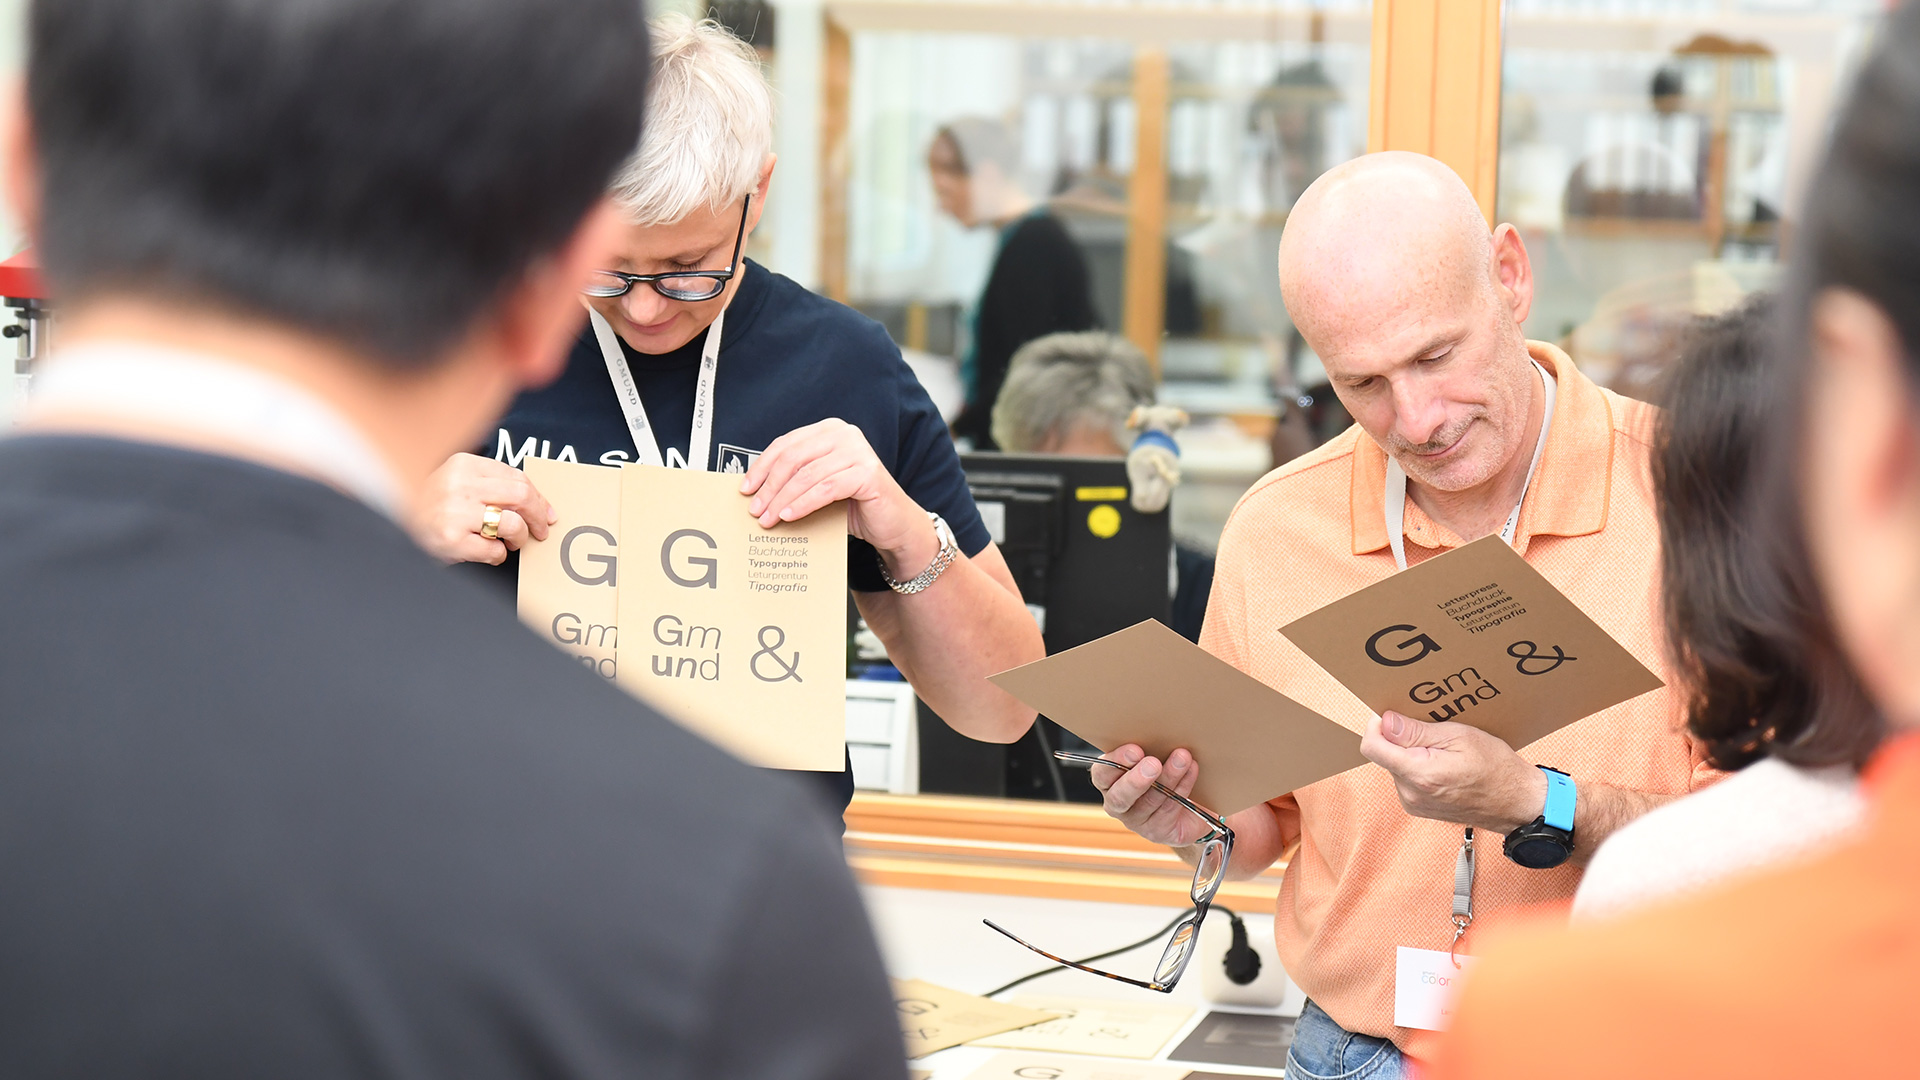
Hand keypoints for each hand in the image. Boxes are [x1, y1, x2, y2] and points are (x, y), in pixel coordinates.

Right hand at [411, 452, 555, 564]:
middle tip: (541, 530)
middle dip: (539, 516)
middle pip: (521, 496)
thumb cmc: (430, 503)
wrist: (392, 521)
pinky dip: (499, 554)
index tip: (547, 512)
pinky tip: (490, 551)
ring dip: (519, 537)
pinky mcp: (453, 541)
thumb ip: (490, 484)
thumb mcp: (456, 480)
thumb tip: (536, 502)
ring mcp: (455, 513)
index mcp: (464, 465)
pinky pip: (495, 550)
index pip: (516, 477)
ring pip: (513, 524)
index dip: (539, 497)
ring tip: (512, 542)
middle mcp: (460, 486)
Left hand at [739, 418, 936, 572]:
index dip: (761, 467)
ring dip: (782, 499)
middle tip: (754, 509)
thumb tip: (754, 492)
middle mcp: (844, 434)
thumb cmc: (854, 505)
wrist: (893, 524)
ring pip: (807, 475)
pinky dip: (803, 503)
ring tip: (767, 519)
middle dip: (769, 486)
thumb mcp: (819, 486)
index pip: (786, 445)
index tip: (744, 489)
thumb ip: (795, 480)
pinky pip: (825, 488)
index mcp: (829, 431)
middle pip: (793, 458)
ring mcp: (858, 451)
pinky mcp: (867, 473)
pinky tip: (788, 516)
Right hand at [1086, 744, 1216, 847]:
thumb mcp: (1152, 755)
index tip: (1136, 750)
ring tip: (1183, 758)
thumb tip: (1160, 724)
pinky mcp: (1157, 831)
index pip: (1102, 773)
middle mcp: (1117, 803)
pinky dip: (1182, 788)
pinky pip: (1169, 810)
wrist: (1188, 804)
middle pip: (1120, 796)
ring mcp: (1137, 820)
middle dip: (1137, 779)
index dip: (1117, 761)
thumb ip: (1148, 746)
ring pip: (1150, 802)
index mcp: (1108, 781)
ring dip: (1168, 778)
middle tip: (1153, 764)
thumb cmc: (1163, 771)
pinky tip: (1191, 771)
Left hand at [1360, 711, 1547, 833]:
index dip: (1377, 725)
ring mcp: (1413, 804)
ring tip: (1441, 749)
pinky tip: (1441, 763)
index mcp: (1419, 774)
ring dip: (1409, 752)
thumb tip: (1384, 721)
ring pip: (1394, 765)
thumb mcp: (1459, 737)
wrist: (1516, 802)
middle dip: (1400, 738)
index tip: (1394, 715)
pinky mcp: (1418, 808)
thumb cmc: (1495, 767)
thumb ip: (1416, 732)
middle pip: (1384, 754)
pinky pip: (1405, 779)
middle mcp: (1410, 793)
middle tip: (1430, 730)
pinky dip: (1417, 766)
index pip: (1372, 746)